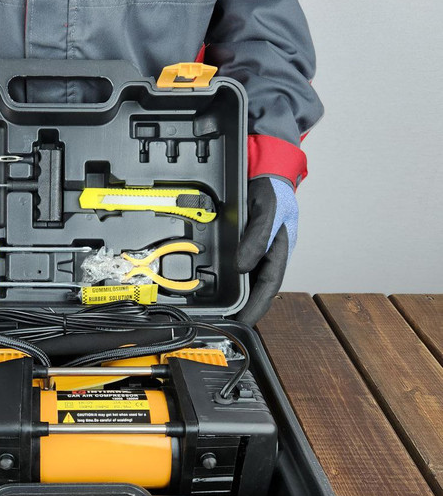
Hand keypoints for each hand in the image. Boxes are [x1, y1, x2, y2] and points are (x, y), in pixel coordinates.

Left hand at [235, 177, 297, 324]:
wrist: (264, 171)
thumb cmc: (273, 189)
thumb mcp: (266, 210)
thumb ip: (256, 237)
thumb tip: (244, 266)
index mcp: (280, 251)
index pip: (269, 286)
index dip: (257, 307)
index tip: (245, 323)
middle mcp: (268, 254)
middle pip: (258, 288)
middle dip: (245, 309)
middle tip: (228, 324)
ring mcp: (256, 250)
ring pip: (247, 279)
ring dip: (237, 296)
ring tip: (221, 312)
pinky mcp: (243, 244)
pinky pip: (236, 265)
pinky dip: (228, 278)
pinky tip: (216, 286)